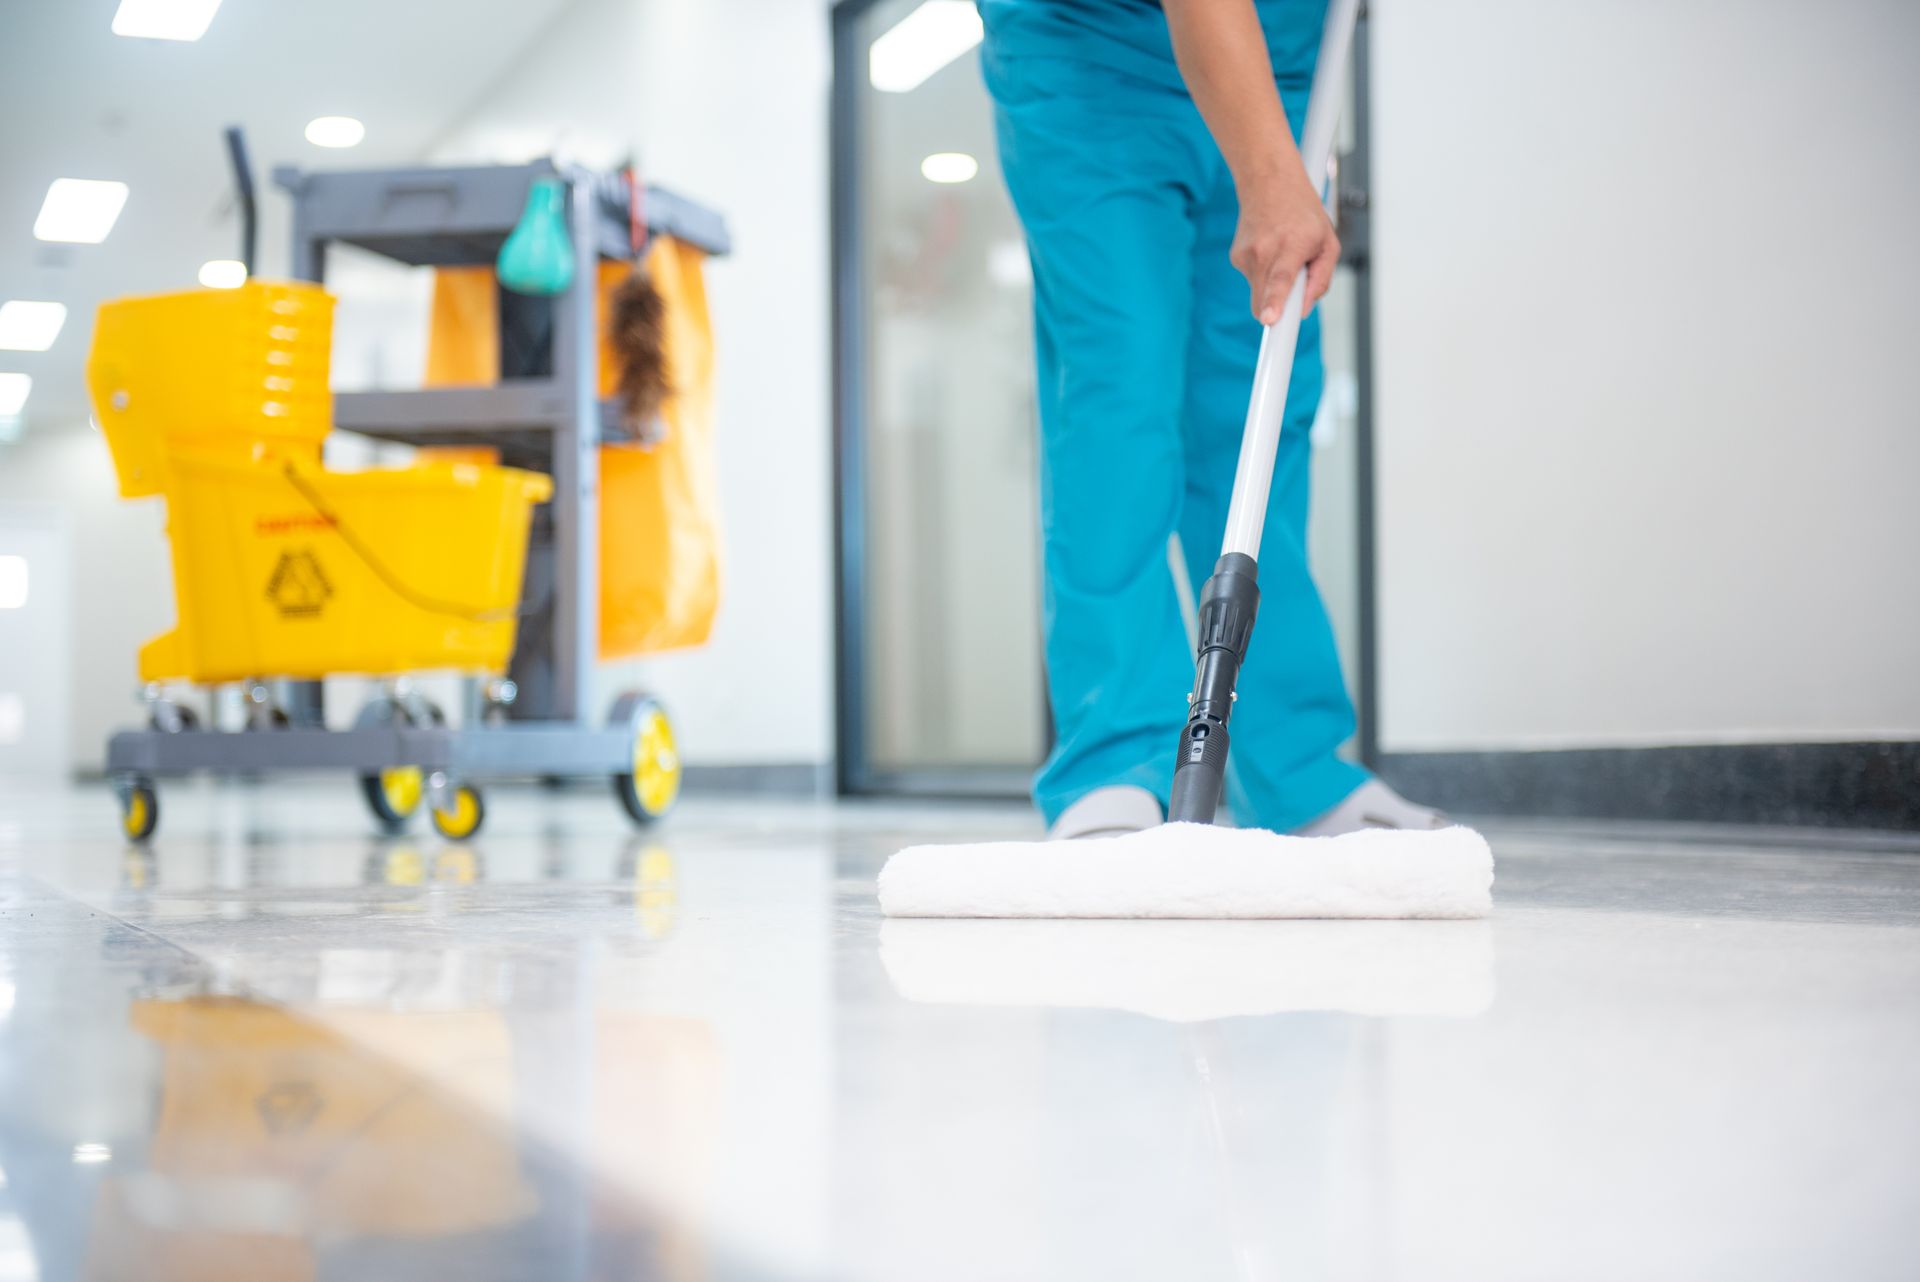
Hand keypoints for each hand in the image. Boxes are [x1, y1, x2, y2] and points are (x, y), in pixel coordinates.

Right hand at [1229, 168, 1339, 323]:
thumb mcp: (1328, 242)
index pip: (1280, 280)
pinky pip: (1253, 281)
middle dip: (1278, 309)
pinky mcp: (1236, 258)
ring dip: (1273, 287)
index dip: (1274, 303)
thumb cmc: (1302, 212)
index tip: (1269, 320)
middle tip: (1293, 291)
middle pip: (1264, 303)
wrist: (1269, 182)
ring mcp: (1246, 255)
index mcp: (1292, 245)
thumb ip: (1322, 279)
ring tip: (1283, 256)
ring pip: (1259, 295)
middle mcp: (1264, 251)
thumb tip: (1304, 310)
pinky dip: (1264, 274)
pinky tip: (1270, 251)